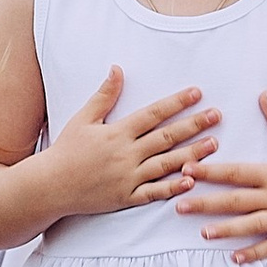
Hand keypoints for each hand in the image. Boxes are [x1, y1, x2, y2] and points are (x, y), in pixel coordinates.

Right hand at [43, 68, 220, 219]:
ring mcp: (127, 178)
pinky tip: (191, 180)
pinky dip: (172, 188)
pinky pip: (153, 193)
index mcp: (117, 133)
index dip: (177, 102)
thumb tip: (117, 68)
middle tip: (217, 115)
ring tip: (214, 144)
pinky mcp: (126, 198)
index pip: (153, 114)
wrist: (49, 186)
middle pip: (166, 137)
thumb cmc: (65, 150)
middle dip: (194, 125)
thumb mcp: (83, 118)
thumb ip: (104, 95)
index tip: (197, 93)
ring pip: (166, 164)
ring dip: (192, 153)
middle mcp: (125, 154)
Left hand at [180, 93, 266, 261]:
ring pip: (252, 225)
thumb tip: (262, 94)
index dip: (210, 171)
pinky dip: (255, 253)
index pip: (236, 172)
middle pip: (236, 201)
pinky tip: (235, 258)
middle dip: (206, 203)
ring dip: (226, 230)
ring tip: (201, 233)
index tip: (187, 169)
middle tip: (178, 205)